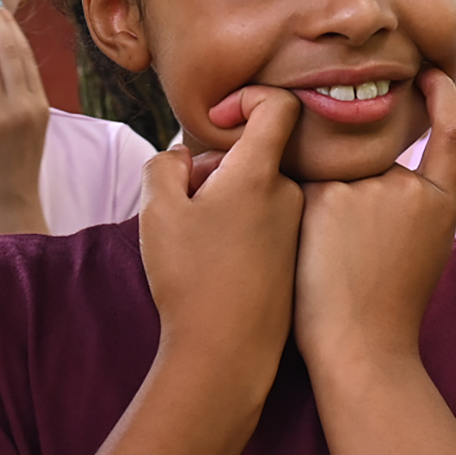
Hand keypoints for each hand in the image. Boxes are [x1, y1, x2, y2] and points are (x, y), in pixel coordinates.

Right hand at [139, 86, 302, 377]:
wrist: (226, 354)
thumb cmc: (190, 280)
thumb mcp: (157, 211)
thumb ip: (166, 164)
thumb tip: (186, 157)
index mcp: (260, 173)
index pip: (278, 106)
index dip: (246, 99)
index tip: (216, 123)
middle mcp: (290, 195)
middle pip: (259, 153)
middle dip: (220, 165)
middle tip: (188, 201)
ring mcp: (298, 229)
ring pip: (261, 190)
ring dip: (230, 200)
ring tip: (200, 239)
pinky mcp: (297, 258)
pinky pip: (270, 223)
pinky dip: (244, 228)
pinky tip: (221, 264)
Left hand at [290, 68, 455, 372]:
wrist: (363, 346)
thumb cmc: (387, 305)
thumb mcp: (425, 247)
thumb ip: (412, 202)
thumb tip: (384, 163)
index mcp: (442, 201)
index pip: (452, 132)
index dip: (442, 99)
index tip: (430, 77)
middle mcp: (408, 185)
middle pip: (370, 162)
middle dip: (353, 197)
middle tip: (346, 255)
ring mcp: (365, 187)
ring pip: (332, 173)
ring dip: (321, 208)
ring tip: (327, 266)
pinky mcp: (322, 195)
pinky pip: (300, 183)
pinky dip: (296, 209)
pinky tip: (306, 253)